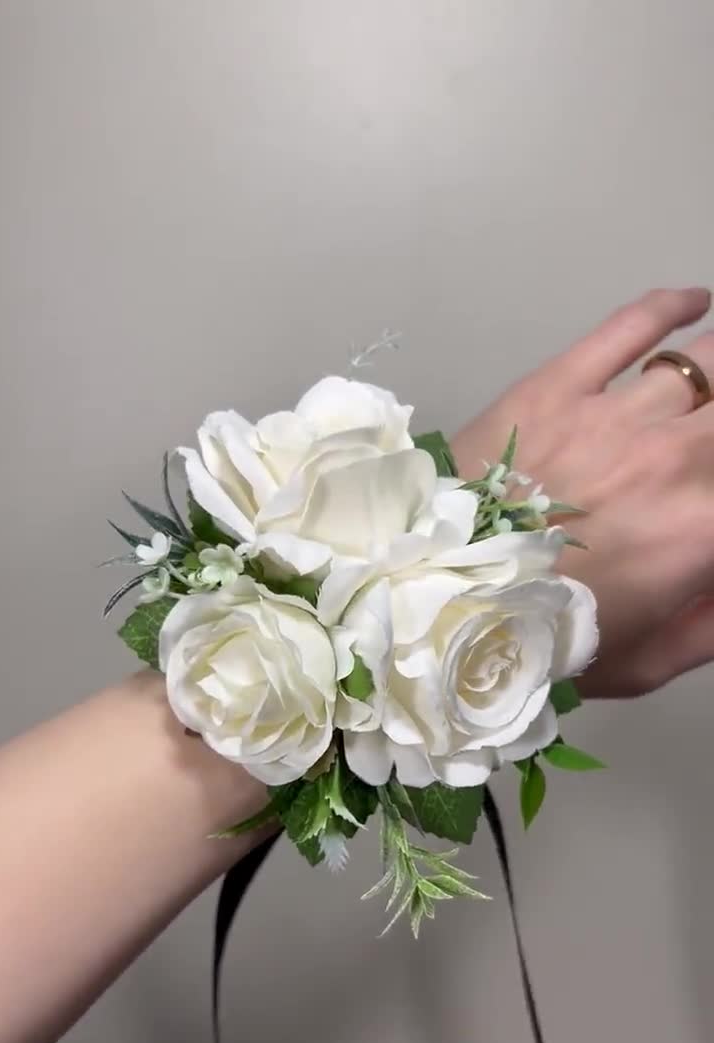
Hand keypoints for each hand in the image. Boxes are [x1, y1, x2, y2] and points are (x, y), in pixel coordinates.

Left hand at [452, 287, 713, 696]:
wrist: (435, 597)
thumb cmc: (544, 639)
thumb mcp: (645, 662)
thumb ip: (711, 625)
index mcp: (702, 528)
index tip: (712, 501)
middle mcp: (674, 459)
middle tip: (707, 445)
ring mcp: (617, 414)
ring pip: (706, 361)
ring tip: (713, 383)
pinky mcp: (561, 384)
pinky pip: (634, 324)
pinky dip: (674, 305)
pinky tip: (698, 301)